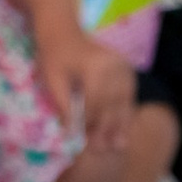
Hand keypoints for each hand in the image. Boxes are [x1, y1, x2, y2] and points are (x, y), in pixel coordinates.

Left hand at [34, 29, 135, 151]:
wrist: (64, 30)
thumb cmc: (54, 55)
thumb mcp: (53, 80)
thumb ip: (63, 106)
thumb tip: (70, 134)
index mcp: (97, 66)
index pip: (95, 102)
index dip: (89, 124)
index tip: (83, 143)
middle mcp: (117, 66)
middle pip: (112, 104)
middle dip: (106, 129)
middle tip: (101, 150)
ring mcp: (126, 68)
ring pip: (124, 103)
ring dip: (119, 126)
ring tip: (115, 148)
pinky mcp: (129, 71)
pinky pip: (128, 97)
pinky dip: (124, 115)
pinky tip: (122, 131)